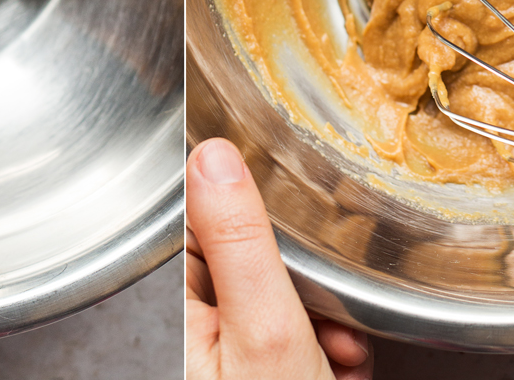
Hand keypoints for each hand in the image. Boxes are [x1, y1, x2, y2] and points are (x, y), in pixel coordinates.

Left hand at [186, 137, 372, 379]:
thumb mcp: (267, 330)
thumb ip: (241, 241)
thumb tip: (215, 156)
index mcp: (177, 309)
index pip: (204, 217)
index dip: (253, 213)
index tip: (294, 228)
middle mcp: (195, 327)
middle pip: (253, 254)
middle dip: (306, 279)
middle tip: (326, 310)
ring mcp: (228, 349)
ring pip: (284, 292)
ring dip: (325, 316)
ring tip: (336, 350)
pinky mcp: (261, 367)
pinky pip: (298, 329)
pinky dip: (327, 343)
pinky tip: (336, 368)